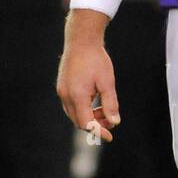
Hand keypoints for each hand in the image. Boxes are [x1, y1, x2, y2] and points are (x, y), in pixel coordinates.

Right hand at [57, 13, 119, 143]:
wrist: (81, 40)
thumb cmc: (96, 59)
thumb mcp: (107, 82)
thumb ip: (110, 104)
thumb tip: (115, 122)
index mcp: (77, 96)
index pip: (86, 123)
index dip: (98, 132)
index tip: (110, 136)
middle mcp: (66, 96)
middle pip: (79, 121)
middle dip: (95, 125)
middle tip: (111, 121)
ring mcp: (62, 91)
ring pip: (74, 114)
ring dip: (89, 117)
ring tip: (104, 111)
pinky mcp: (62, 87)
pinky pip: (71, 106)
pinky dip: (83, 109)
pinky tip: (95, 102)